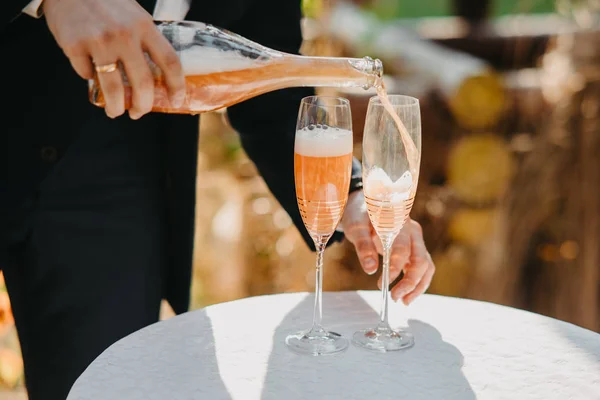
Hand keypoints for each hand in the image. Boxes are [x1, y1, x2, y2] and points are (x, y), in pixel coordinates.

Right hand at [43, 0, 185, 118]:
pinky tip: (91, 73)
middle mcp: (124, 34)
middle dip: (143, 106)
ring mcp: (98, 41)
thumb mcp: (135, 15)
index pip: (170, 62)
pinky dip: (90, 79)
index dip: (177, 86)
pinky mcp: (75, 45)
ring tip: (115, 111)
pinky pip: (86, 75)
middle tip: (139, 113)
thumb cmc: (106, 2)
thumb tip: (158, 75)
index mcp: (144, 26)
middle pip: (143, 83)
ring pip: (113, 89)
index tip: (176, 101)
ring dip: (116, 107)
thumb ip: (146, 41)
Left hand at [341, 190, 434, 304]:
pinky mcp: (414, 249)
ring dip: (417, 286)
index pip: (402, 249)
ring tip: (403, 301)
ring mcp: (416, 240)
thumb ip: (363, 246)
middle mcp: (412, 231)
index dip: (395, 268)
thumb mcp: (356, 227)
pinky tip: (406, 295)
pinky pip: (422, 268)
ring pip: (426, 266)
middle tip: (394, 297)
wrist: (364, 205)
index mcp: (399, 223)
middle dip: (410, 282)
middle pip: (421, 260)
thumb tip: (371, 269)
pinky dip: (417, 283)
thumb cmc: (359, 214)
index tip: (382, 283)